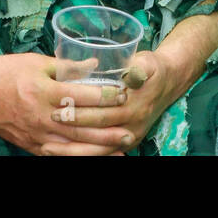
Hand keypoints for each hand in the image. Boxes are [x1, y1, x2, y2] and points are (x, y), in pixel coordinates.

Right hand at [0, 52, 131, 155]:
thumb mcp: (37, 62)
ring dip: (97, 149)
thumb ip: (67, 65)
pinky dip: (77, 158)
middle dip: (107, 130)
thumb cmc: (5, 71)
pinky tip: (93, 158)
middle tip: (130, 129)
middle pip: (81, 128)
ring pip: (72, 147)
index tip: (123, 94)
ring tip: (120, 149)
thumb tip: (96, 63)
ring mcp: (35, 135)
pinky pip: (57, 156)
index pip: (81, 97)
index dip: (104, 96)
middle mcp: (41, 117)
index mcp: (43, 93)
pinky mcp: (29, 146)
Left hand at [45, 50, 179, 152]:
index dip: (81, 112)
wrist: (170, 83)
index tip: (59, 108)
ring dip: (73, 150)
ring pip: (99, 149)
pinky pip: (104, 153)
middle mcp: (132, 124)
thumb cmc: (153, 69)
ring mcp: (130, 136)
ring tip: (47, 147)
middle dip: (72, 128)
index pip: (103, 112)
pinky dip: (84, 154)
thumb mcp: (148, 62)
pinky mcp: (126, 142)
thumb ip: (139, 68)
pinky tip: (63, 154)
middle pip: (97, 131)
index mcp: (134, 105)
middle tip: (49, 122)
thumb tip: (130, 73)